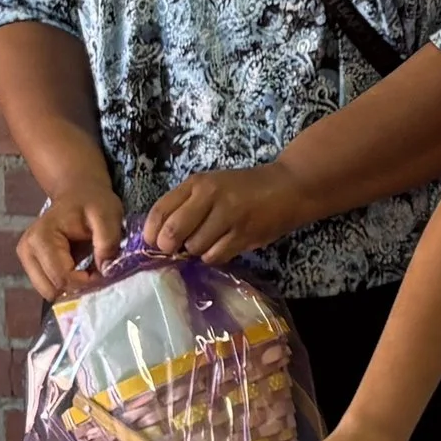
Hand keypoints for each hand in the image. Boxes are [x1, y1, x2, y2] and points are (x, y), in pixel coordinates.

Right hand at [16, 186, 127, 299]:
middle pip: (51, 288)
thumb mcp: (108, 215)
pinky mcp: (31, 262)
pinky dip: (66, 283)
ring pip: (48, 290)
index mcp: (42, 239)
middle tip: (97, 272)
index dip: (86, 281)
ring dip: (71, 286)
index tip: (104, 272)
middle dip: (77, 286)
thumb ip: (107, 241)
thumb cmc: (93, 202)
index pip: (61, 277)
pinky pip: (48, 285)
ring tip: (89, 270)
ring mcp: (26, 257)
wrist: (78, 192)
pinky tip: (80, 269)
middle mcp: (27, 250)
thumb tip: (104, 269)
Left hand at [144, 164, 310, 263]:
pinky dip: (214, 257)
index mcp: (198, 183)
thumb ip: (185, 206)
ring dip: (196, 252)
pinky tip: (223, 246)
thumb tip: (159, 238)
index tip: (155, 242)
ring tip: (208, 242)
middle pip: (173, 234)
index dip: (151, 233)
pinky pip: (215, 256)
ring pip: (194, 248)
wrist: (290, 187)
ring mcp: (229, 216)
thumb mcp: (211, 186)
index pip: (160, 212)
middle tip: (177, 248)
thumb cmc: (245, 188)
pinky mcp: (245, 234)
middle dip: (170, 247)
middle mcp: (210, 197)